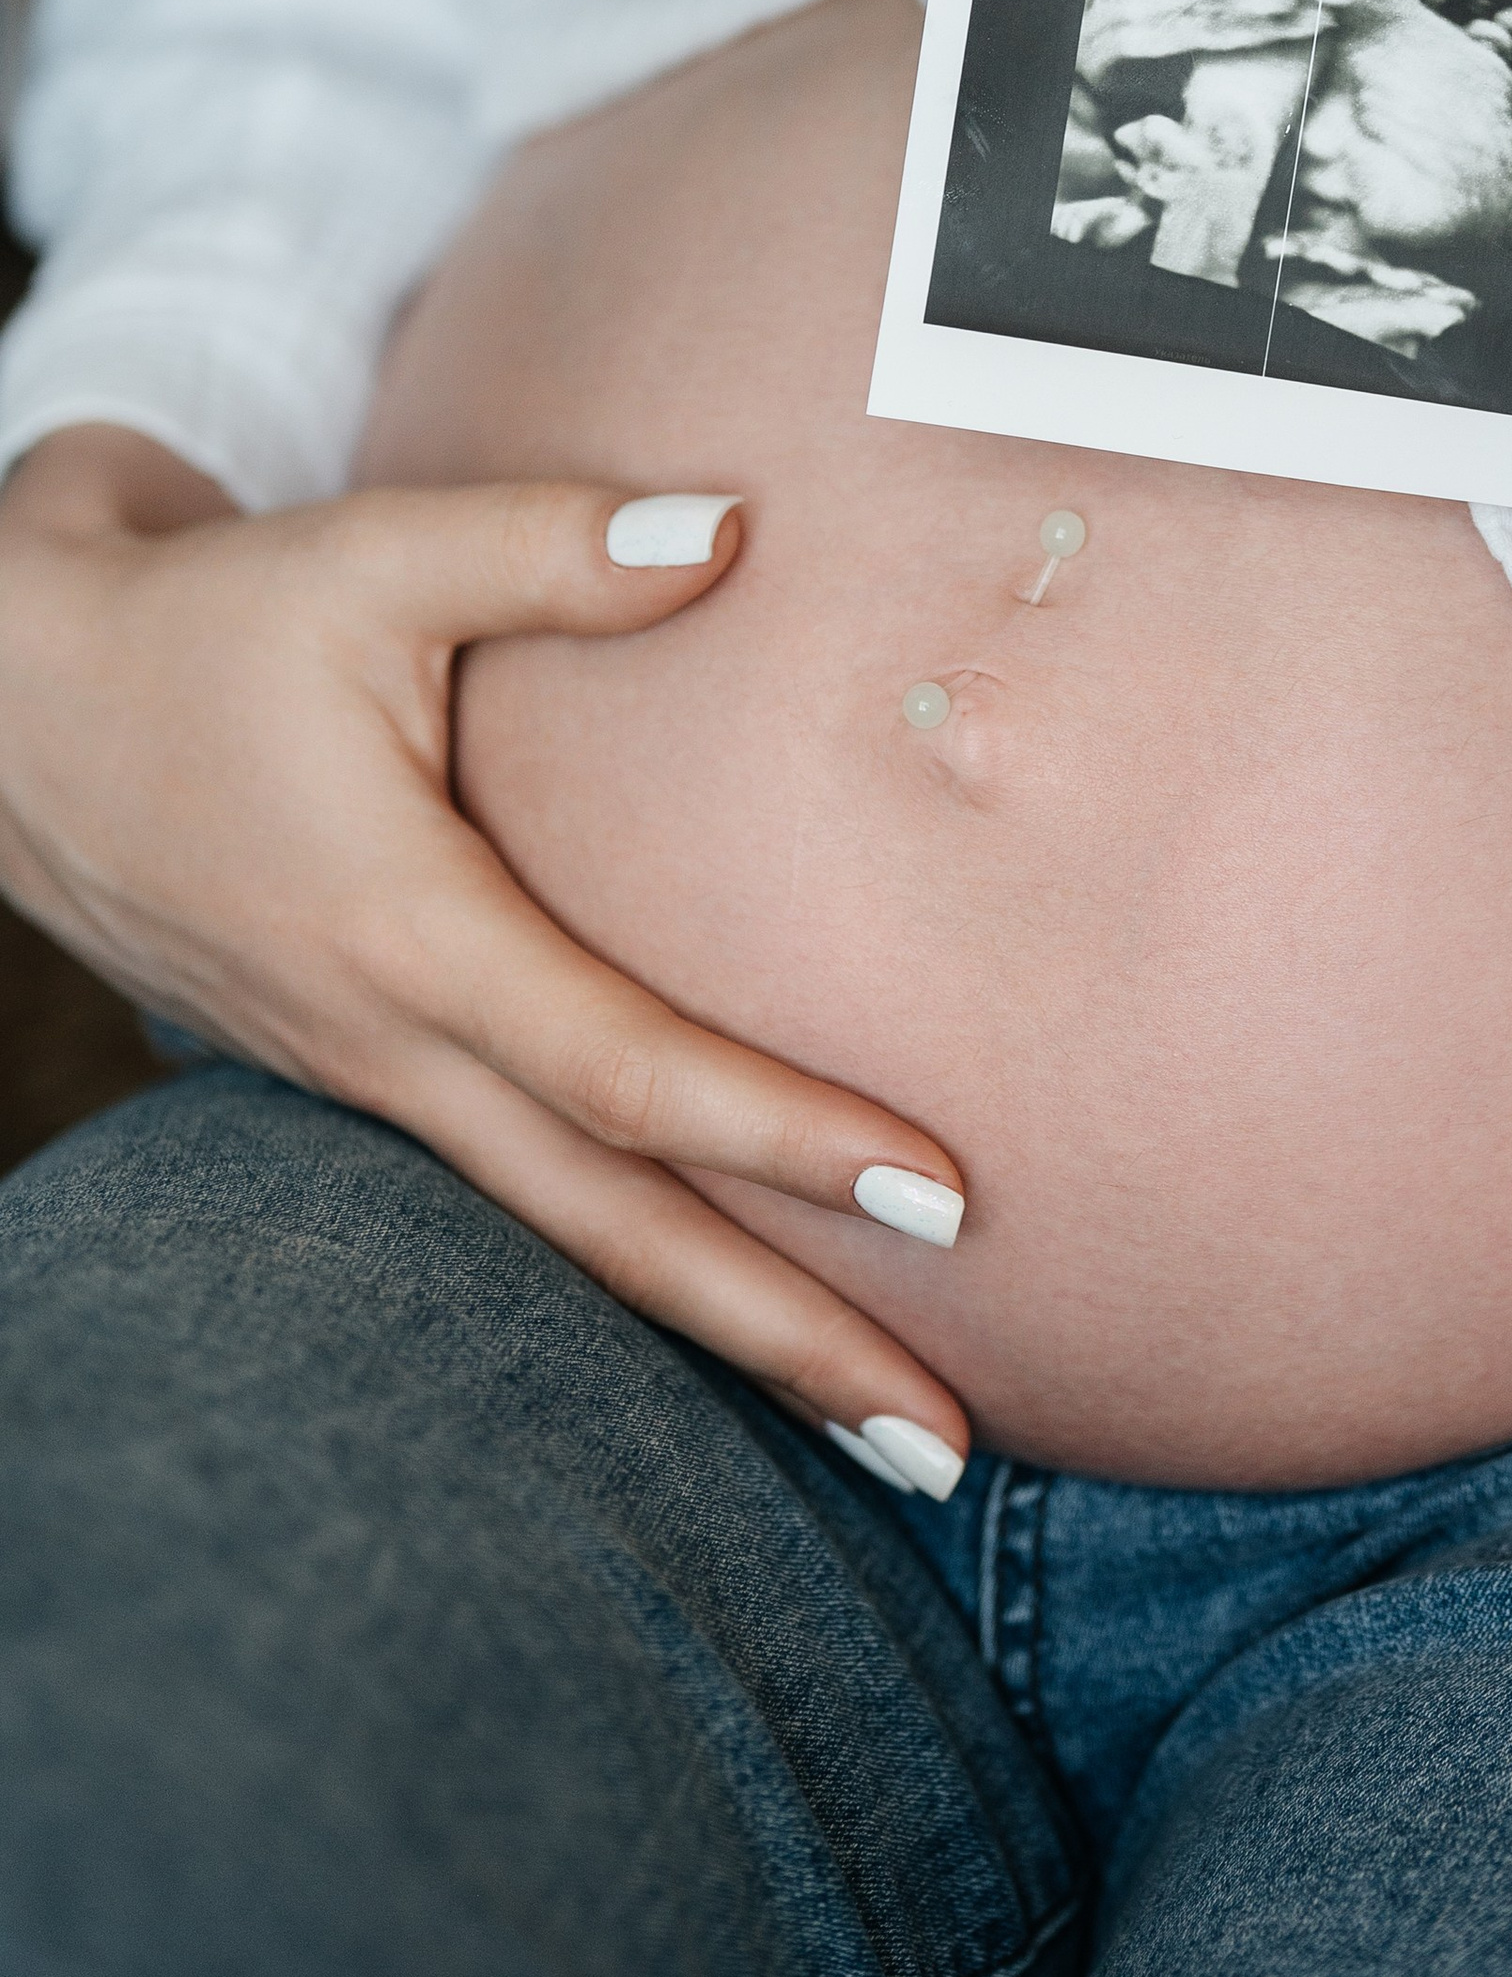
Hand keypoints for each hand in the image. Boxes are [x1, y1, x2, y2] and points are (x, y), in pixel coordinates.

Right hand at [0, 429, 975, 1494]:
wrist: (14, 714)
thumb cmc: (197, 630)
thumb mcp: (364, 557)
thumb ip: (546, 548)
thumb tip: (729, 527)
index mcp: (401, 937)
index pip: (620, 1072)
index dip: (779, 1136)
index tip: (942, 1194)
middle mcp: (390, 1046)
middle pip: (611, 1234)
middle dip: (787, 1344)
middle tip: (952, 1448)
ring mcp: (375, 1083)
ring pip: (569, 1243)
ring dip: (729, 1337)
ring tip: (891, 1437)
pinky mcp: (376, 1076)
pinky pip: (529, 1202)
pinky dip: (641, 1270)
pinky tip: (743, 1314)